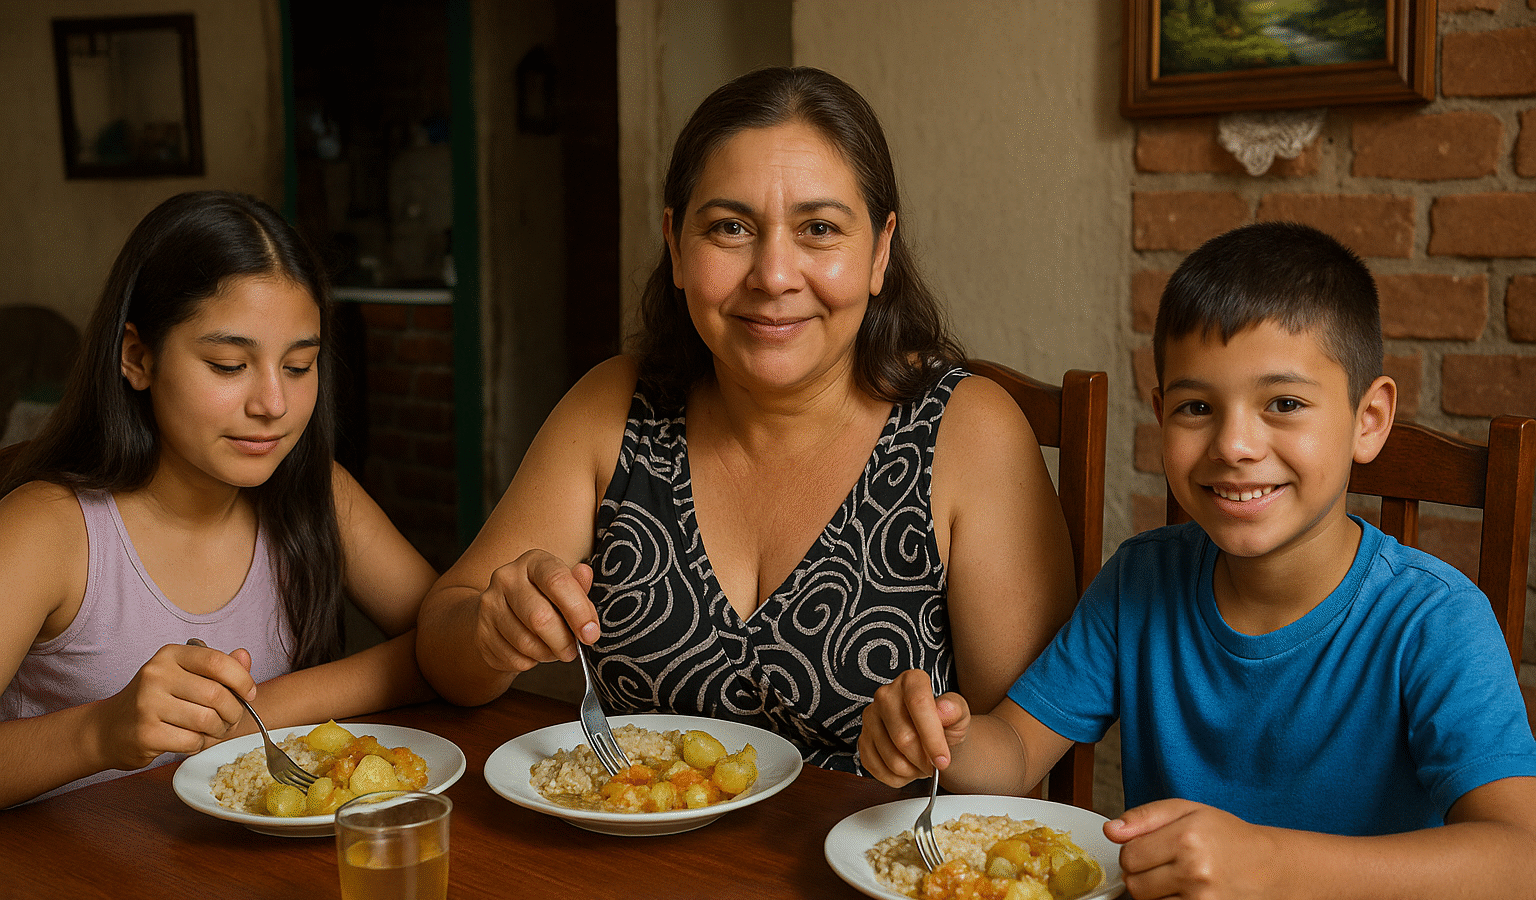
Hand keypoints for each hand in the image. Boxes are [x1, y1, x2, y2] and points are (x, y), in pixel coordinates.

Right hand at [92, 642, 254, 770]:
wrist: (108, 729)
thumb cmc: (155, 700)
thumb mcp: (184, 675)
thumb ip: (218, 667)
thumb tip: (245, 656)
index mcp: (170, 655)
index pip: (217, 661)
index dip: (242, 679)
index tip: (249, 693)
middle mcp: (156, 675)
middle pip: (217, 695)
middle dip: (234, 712)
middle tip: (231, 720)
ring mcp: (147, 704)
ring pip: (207, 720)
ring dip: (219, 730)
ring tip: (213, 730)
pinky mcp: (146, 733)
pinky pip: (192, 741)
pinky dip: (200, 744)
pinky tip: (190, 739)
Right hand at [472, 549, 596, 673]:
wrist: (499, 611)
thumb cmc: (542, 598)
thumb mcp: (563, 586)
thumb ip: (577, 586)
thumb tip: (585, 575)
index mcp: (533, 561)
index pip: (557, 581)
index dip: (578, 611)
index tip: (591, 634)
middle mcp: (506, 578)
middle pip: (540, 617)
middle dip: (563, 640)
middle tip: (573, 650)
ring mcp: (490, 605)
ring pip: (526, 642)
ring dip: (548, 653)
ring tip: (554, 650)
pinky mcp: (481, 633)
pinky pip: (514, 658)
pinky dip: (531, 662)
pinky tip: (533, 652)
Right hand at [858, 668, 970, 786]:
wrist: (933, 740)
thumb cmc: (947, 726)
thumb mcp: (960, 716)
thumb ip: (955, 710)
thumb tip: (944, 708)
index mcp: (910, 681)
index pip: (918, 704)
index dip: (932, 738)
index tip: (943, 761)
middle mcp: (885, 695)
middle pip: (903, 737)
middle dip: (924, 760)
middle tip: (936, 766)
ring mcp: (870, 718)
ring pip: (891, 757)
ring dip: (912, 771)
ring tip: (923, 765)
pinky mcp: (862, 740)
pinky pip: (877, 769)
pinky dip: (898, 778)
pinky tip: (908, 769)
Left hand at [1106, 798, 1279, 899]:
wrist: (1270, 867)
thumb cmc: (1227, 837)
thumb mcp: (1187, 811)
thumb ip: (1143, 817)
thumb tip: (1110, 830)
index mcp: (1187, 838)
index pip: (1128, 855)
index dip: (1133, 851)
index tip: (1148, 849)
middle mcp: (1196, 871)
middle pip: (1134, 884)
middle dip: (1141, 874)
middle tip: (1163, 864)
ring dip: (1155, 892)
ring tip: (1177, 878)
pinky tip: (1185, 892)